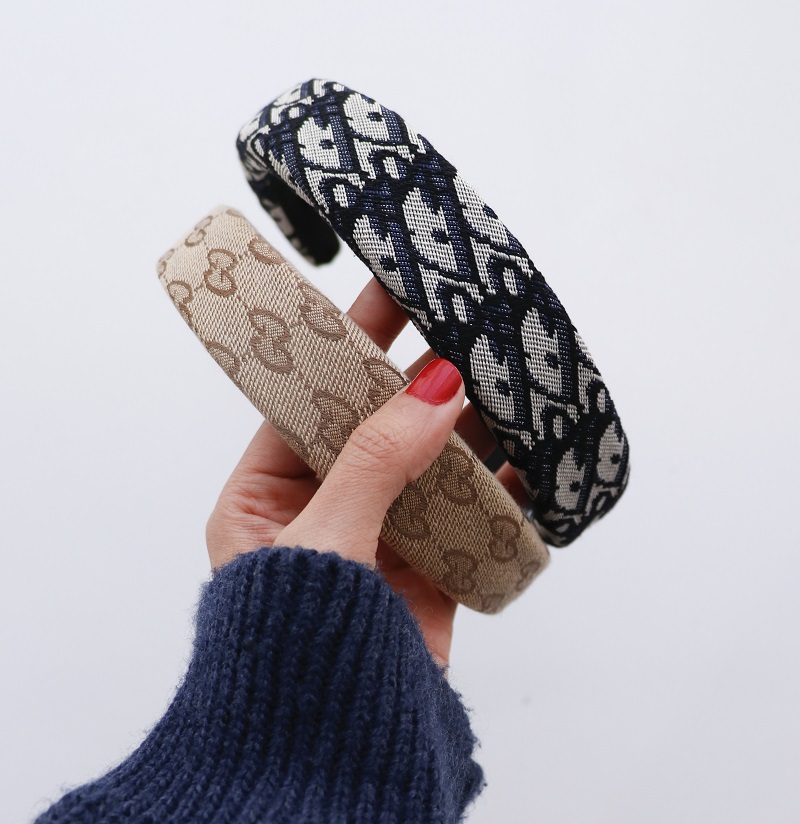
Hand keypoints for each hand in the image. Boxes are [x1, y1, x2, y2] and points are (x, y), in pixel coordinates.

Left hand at [206, 277, 520, 669]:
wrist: (332, 758)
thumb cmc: (290, 652)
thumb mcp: (322, 542)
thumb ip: (375, 463)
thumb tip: (433, 389)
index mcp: (266, 496)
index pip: (311, 398)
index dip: (349, 345)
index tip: (389, 292)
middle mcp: (324, 509)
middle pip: (379, 423)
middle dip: (419, 378)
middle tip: (461, 324)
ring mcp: (380, 536)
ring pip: (430, 462)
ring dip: (467, 424)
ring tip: (504, 375)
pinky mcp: (429, 570)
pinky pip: (468, 511)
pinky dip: (500, 484)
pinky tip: (529, 452)